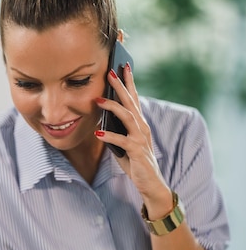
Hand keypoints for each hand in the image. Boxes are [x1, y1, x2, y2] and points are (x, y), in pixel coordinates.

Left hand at [95, 64, 171, 216]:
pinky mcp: (137, 151)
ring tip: (98, 100)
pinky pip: (122, 140)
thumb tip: (101, 120)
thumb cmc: (136, 162)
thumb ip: (116, 130)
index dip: (129, 82)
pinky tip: (98, 132)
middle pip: (131, 102)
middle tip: (110, 72)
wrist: (151, 184)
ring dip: (112, 107)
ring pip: (128, 116)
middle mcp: (142, 127)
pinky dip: (109, 135)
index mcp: (140, 124)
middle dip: (121, 86)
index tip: (123, 66)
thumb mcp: (123, 143)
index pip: (134, 98)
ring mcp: (141, 138)